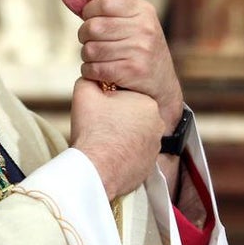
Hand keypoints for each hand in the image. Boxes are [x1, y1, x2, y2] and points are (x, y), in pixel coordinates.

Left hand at [61, 0, 183, 134]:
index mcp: (142, 10)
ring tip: (99, 58)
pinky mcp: (134, 71)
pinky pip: (95, 69)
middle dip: (85, 37)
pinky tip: (100, 72)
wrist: (160, 85)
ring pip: (90, 49)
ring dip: (87, 57)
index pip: (105, 2)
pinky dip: (90, 72)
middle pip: (93, 27)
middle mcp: (144, 27)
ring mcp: (141, 49)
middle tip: (94, 43)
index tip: (92, 20)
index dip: (90, 12)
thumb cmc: (136, 48)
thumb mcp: (123, 22)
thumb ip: (92, 7)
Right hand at [69, 78, 161, 199]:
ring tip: (103, 141)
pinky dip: (124, 154)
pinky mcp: (149, 165)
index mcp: (147, 103)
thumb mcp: (85, 92)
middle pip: (132, 116)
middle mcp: (158, 124)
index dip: (109, 102)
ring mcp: (155, 147)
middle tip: (100, 125)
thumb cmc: (92, 129)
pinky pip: (135, 154)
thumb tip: (94, 76)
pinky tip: (109, 155)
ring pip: (135, 135)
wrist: (96, 168)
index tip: (99, 110)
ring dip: (121, 136)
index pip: (127, 97)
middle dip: (117, 118)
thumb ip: (91, 78)